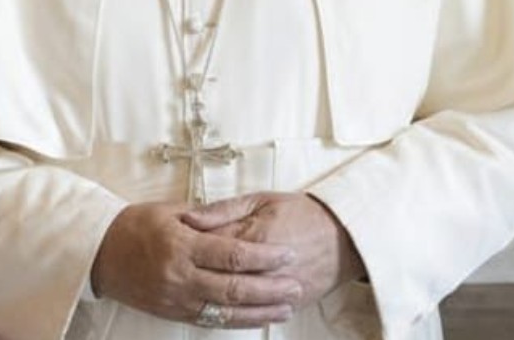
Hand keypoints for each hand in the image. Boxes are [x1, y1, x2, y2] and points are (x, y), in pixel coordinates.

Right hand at [91, 201, 302, 327]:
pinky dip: (238, 321)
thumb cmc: (133, 226)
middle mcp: (181, 276)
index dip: (264, 257)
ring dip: (261, 311)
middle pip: (235, 288)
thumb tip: (236, 219)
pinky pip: (212, 321)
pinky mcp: (173, 313)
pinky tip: (258, 318)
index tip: (287, 253)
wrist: (97, 254)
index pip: (232, 254)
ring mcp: (177, 299)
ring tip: (286, 307)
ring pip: (227, 311)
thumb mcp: (168, 210)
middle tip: (296, 284)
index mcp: (181, 245)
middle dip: (271, 288)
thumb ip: (204, 217)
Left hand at [182, 192, 365, 308]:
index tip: (168, 247)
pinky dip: (236, 314)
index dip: (187, 248)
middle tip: (173, 273)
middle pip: (217, 277)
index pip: (209, 247)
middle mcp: (263, 267)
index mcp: (252, 236)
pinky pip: (257, 313)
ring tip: (189, 293)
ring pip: (235, 301)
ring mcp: (276, 288)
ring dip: (209, 299)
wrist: (345, 234)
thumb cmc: (301, 212)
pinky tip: (218, 309)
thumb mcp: (260, 200)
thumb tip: (189, 218)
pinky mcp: (289, 303)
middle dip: (193, 277)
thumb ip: (222, 210)